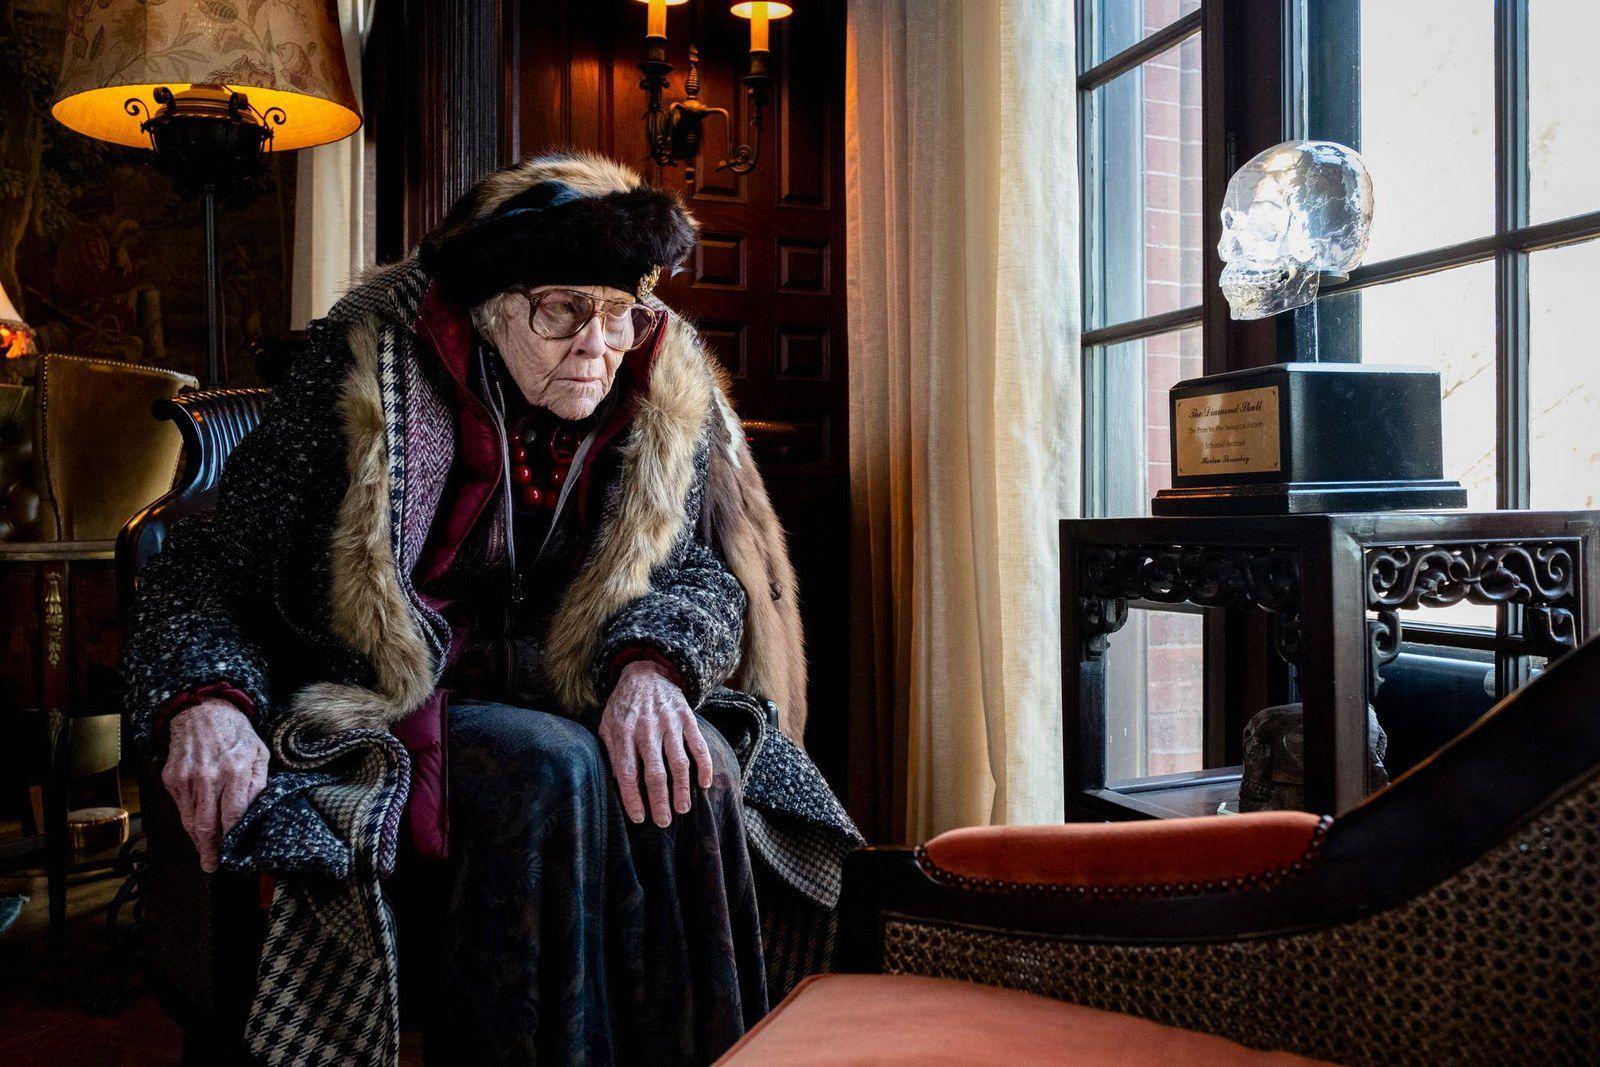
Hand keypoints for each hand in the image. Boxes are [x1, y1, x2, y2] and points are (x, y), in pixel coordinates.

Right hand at [162, 698, 268, 872]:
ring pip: (190, 821)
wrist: (201, 711)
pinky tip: (197, 827)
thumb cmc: (235, 733)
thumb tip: (253, 813)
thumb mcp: (259, 753)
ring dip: (198, 840)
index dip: (232, 838)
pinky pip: (180, 808)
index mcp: (235, 771)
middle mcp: (208, 777)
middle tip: (213, 865)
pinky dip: (188, 821)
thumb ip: (258, 784)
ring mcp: (186, 779)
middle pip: (207, 825)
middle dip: (210, 850)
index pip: (233, 816)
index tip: (233, 853)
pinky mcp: (171, 778)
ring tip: (206, 853)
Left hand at [598, 660, 713, 827]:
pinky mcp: (686, 718)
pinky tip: (704, 784)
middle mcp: (647, 729)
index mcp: (623, 733)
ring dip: (681, 789)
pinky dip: (704, 765)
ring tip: (682, 809)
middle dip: (659, 800)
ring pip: (678, 762)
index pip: (627, 772)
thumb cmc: (623, 706)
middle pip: (655, 772)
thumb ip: (612, 752)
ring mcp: (669, 723)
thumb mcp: (607, 726)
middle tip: (664, 822)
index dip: (633, 798)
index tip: (639, 818)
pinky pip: (698, 745)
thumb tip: (618, 784)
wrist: (646, 672)